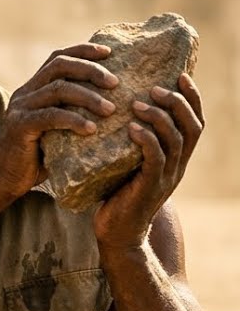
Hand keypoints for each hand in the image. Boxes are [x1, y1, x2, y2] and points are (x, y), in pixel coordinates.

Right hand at [0, 43, 118, 198]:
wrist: (2, 180)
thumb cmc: (35, 159)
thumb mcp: (56, 130)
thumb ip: (72, 114)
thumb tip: (113, 109)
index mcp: (33, 89)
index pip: (58, 58)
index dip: (83, 51)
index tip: (109, 53)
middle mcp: (25, 93)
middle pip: (59, 65)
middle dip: (90, 70)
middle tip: (115, 84)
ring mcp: (20, 108)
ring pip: (58, 89)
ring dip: (89, 97)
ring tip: (111, 110)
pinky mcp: (19, 126)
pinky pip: (51, 116)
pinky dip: (74, 120)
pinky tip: (91, 129)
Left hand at [94, 73, 203, 250]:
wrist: (116, 234)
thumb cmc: (117, 195)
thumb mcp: (128, 163)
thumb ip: (131, 141)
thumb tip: (116, 108)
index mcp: (177, 158)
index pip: (195, 122)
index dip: (192, 98)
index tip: (181, 75)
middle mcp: (178, 166)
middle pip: (192, 127)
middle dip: (177, 102)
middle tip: (155, 86)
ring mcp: (166, 178)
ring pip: (175, 140)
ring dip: (159, 117)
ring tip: (139, 102)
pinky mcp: (150, 188)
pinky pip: (155, 159)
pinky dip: (146, 140)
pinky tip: (131, 128)